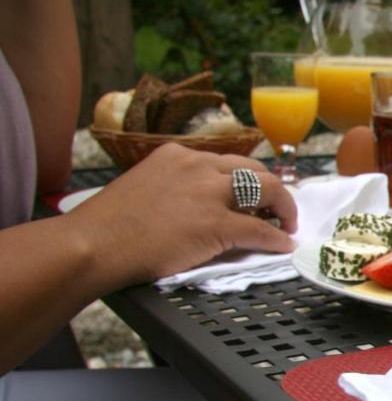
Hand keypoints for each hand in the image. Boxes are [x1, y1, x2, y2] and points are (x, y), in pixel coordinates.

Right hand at [66, 143, 298, 284]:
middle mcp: (198, 166)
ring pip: (266, 190)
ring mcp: (210, 193)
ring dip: (284, 207)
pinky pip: (260, 230)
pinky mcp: (216, 224)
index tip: (256, 192)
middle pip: (254, 170)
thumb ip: (174, 186)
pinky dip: (276, 238)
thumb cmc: (107, 224)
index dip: (248, 178)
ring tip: (288, 223)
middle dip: (273, 188)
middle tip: (279, 208)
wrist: (94, 244)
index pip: (227, 162)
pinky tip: (282, 245)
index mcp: (179, 155)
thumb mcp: (144, 186)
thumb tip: (194, 204)